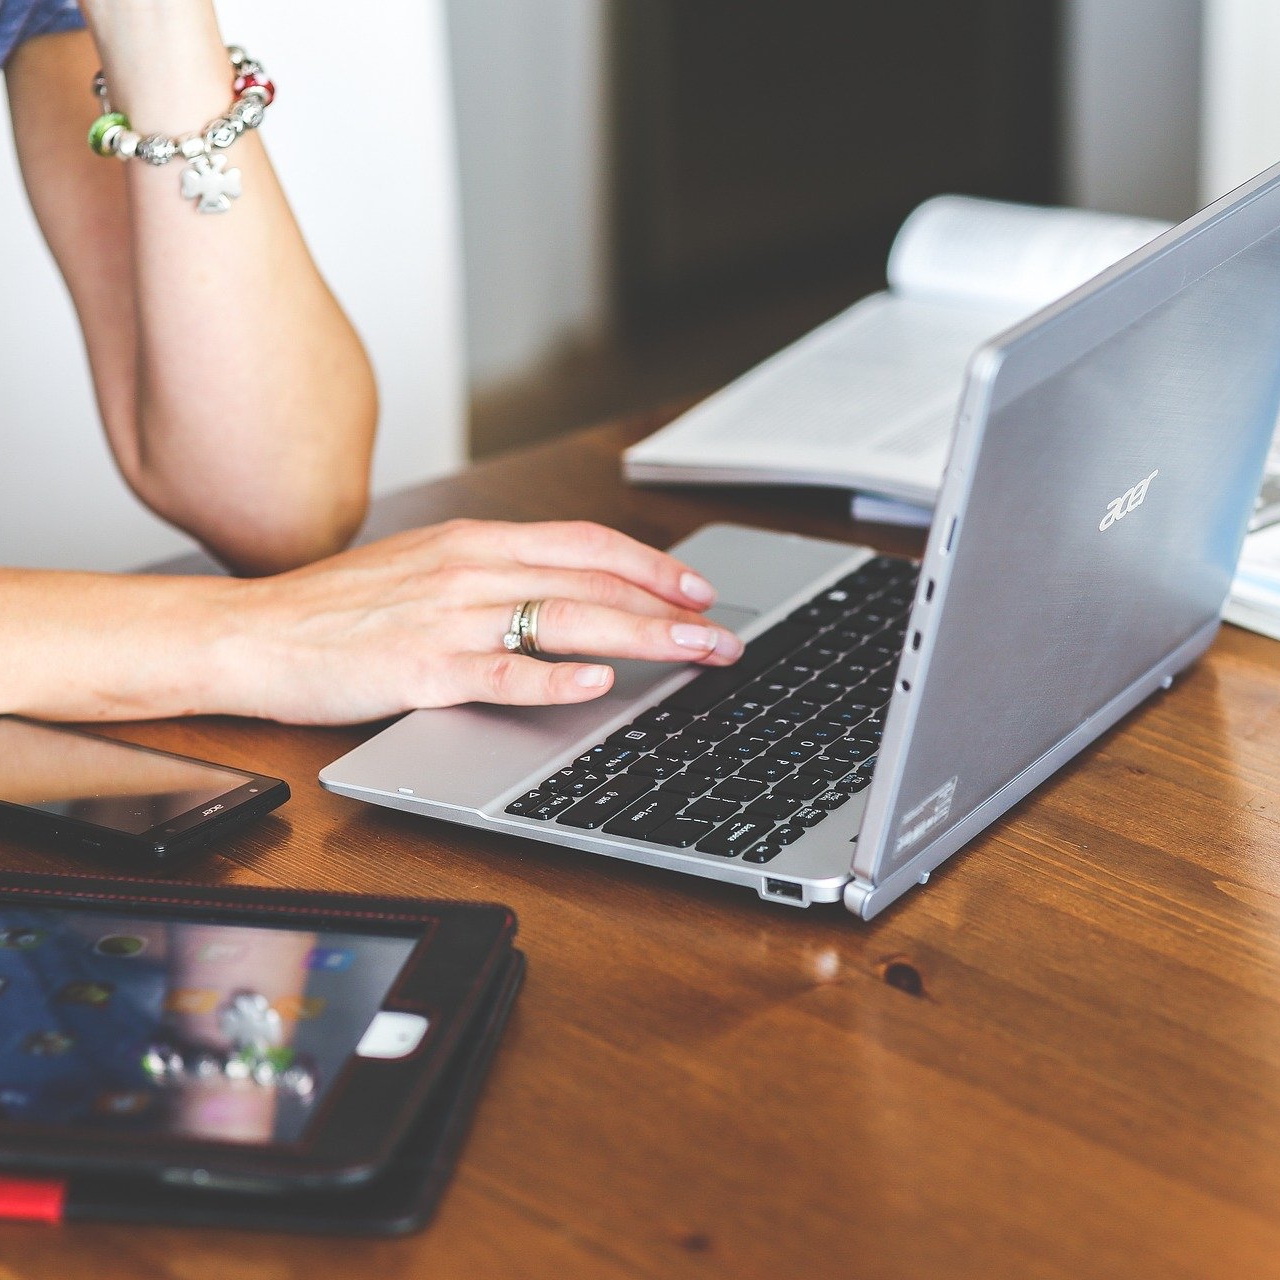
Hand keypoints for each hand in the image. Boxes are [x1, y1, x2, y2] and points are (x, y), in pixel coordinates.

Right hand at [231, 519, 744, 723]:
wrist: (252, 632)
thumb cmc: (338, 608)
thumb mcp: (425, 569)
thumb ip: (494, 576)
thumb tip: (564, 594)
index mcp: (475, 542)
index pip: (586, 544)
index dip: (650, 565)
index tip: (696, 589)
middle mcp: (470, 569)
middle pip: (592, 582)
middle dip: (669, 610)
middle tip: (721, 635)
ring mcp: (447, 618)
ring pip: (565, 619)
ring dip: (640, 638)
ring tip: (693, 654)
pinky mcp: (421, 669)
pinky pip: (500, 671)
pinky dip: (553, 677)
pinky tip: (597, 684)